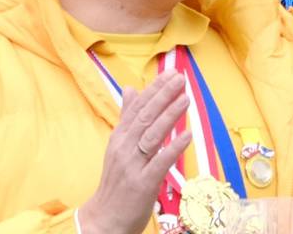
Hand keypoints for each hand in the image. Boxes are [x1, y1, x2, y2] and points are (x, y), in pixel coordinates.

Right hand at [79, 70, 191, 233]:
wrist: (105, 218)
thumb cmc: (117, 182)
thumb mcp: (118, 146)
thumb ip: (127, 118)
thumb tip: (130, 89)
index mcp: (119, 138)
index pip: (137, 108)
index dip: (154, 90)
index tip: (170, 74)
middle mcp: (124, 148)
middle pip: (145, 117)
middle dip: (163, 96)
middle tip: (180, 79)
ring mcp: (132, 165)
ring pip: (151, 136)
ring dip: (169, 115)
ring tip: (185, 98)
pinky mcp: (143, 183)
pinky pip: (160, 162)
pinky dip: (173, 148)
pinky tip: (187, 134)